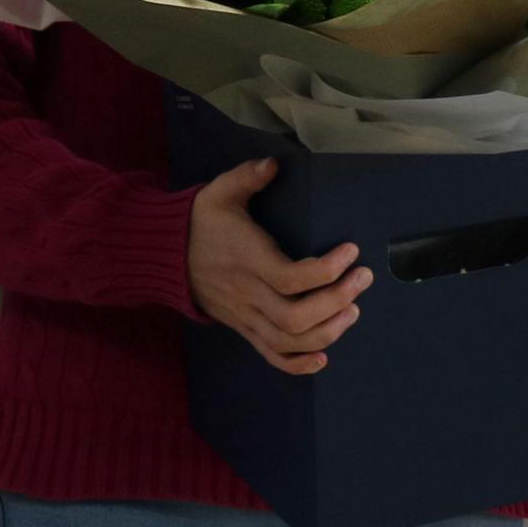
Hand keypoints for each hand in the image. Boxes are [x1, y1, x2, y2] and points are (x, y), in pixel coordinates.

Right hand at [186, 157, 369, 374]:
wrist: (165, 257)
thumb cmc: (199, 223)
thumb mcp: (218, 192)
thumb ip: (246, 176)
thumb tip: (273, 163)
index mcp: (247, 260)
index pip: (291, 278)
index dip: (327, 270)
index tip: (351, 251)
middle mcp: (247, 294)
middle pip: (295, 317)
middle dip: (337, 302)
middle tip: (363, 279)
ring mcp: (245, 316)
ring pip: (288, 340)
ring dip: (327, 331)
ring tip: (353, 310)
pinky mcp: (243, 328)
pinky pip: (270, 354)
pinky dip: (297, 363)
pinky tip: (322, 358)